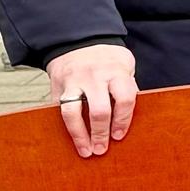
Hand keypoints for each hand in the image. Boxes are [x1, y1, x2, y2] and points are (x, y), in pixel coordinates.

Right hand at [47, 42, 137, 158]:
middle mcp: (94, 76)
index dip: (123, 120)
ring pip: (72, 113)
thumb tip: (131, 116)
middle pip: (98, 110)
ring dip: (79, 135)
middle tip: (102, 149)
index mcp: (116, 71)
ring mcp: (73, 81)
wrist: (79, 40)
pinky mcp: (57, 87)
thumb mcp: (124, 65)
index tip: (119, 136)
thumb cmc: (108, 59)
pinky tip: (71, 139)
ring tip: (85, 150)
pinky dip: (65, 127)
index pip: (124, 99)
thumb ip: (127, 87)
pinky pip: (59, 111)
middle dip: (101, 133)